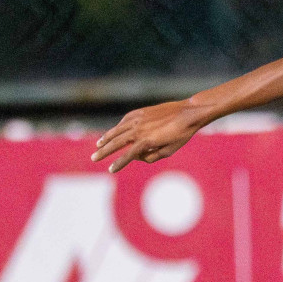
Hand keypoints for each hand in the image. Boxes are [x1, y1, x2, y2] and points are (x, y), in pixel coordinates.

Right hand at [91, 99, 207, 172]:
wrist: (188, 113)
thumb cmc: (181, 135)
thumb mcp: (168, 151)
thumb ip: (150, 156)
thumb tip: (137, 156)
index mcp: (146, 142)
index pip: (127, 156)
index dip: (118, 164)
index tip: (110, 170)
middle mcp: (139, 130)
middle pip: (117, 143)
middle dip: (104, 152)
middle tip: (94, 158)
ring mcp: (139, 119)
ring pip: (118, 130)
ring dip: (107, 138)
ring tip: (99, 144)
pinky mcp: (141, 111)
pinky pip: (125, 120)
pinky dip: (118, 127)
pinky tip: (114, 131)